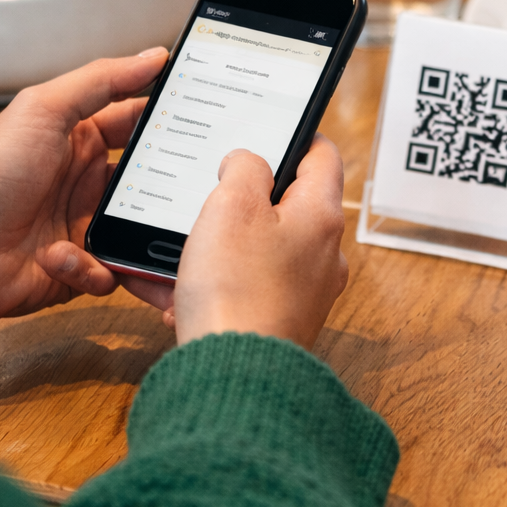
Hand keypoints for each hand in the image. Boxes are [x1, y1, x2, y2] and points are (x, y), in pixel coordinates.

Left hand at [0, 49, 168, 344]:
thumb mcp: (43, 110)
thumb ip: (101, 79)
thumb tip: (154, 55)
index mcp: (82, 139)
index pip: (140, 122)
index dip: (171, 119)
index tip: (210, 119)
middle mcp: (89, 181)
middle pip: (153, 179)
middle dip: (171, 185)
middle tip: (197, 186)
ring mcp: (88, 225)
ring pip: (142, 230)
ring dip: (139, 234)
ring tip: (130, 231)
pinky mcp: (83, 269)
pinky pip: (116, 272)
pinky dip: (96, 269)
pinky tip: (63, 257)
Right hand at [122, 136, 347, 349]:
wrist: (234, 376)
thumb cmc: (236, 289)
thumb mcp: (232, 205)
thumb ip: (245, 168)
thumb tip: (248, 163)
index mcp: (321, 215)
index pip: (323, 155)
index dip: (296, 135)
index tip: (270, 129)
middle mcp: (324, 253)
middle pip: (289, 204)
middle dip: (246, 197)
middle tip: (212, 192)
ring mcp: (306, 290)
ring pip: (262, 248)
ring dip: (224, 245)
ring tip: (186, 251)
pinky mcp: (282, 319)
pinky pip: (249, 288)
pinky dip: (218, 284)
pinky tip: (182, 295)